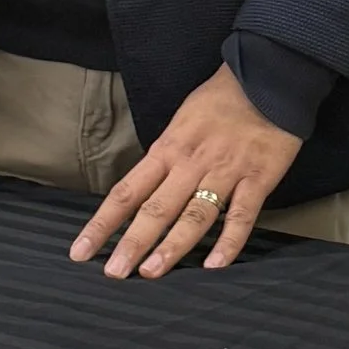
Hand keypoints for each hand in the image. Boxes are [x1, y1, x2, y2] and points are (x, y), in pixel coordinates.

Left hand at [72, 65, 301, 277]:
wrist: (267, 76)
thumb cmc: (220, 100)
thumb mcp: (181, 121)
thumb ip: (165, 158)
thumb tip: (144, 193)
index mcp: (167, 148)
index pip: (127, 191)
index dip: (103, 223)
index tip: (81, 249)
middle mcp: (190, 163)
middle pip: (156, 209)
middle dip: (132, 243)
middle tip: (114, 272)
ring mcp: (225, 172)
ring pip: (194, 215)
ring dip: (172, 246)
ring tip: (152, 272)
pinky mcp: (258, 178)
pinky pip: (242, 215)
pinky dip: (229, 242)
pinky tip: (215, 265)